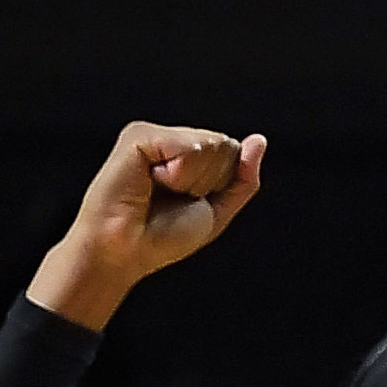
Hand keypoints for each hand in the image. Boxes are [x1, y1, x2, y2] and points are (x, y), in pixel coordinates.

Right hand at [29, 122, 265, 330]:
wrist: (126, 251)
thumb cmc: (164, 236)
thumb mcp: (217, 210)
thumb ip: (242, 178)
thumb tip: (259, 140)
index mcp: (191, 154)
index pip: (235, 152)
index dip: (220, 186)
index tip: (188, 203)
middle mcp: (173, 139)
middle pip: (226, 146)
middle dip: (208, 182)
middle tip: (171, 199)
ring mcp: (155, 135)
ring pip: (209, 145)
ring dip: (191, 180)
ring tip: (159, 191)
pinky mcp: (139, 135)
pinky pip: (187, 148)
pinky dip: (177, 175)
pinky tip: (150, 182)